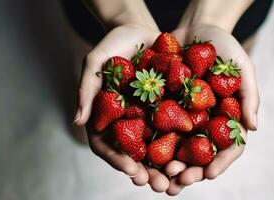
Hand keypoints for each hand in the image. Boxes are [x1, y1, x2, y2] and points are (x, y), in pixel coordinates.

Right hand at [73, 24, 174, 191]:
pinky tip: (196, 155)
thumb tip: (77, 121)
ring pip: (157, 149)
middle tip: (159, 185)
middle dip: (147, 172)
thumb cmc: (114, 45)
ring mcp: (148, 119)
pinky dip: (184, 145)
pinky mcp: (168, 110)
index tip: (131, 170)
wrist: (141, 31)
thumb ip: (87, 90)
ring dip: (167, 167)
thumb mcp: (96, 62)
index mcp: (106, 118)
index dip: (117, 160)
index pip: (106, 146)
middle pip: (134, 155)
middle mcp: (127, 123)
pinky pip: (176, 130)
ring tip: (179, 180)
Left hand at [163, 24, 258, 194]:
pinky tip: (141, 156)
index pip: (227, 146)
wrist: (194, 29)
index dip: (220, 163)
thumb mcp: (241, 66)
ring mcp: (184, 116)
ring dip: (169, 165)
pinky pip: (157, 128)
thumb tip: (253, 127)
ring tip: (159, 176)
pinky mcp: (163, 107)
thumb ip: (249, 95)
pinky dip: (150, 145)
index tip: (210, 175)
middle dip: (191, 170)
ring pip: (177, 148)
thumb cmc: (223, 46)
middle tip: (179, 180)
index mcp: (226, 117)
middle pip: (200, 154)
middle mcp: (205, 122)